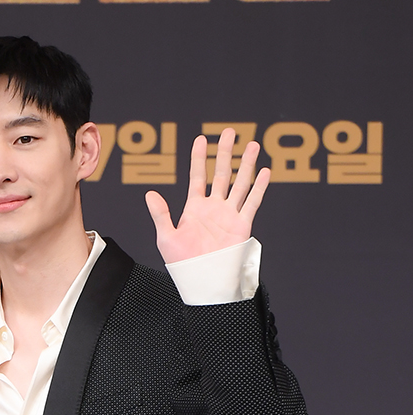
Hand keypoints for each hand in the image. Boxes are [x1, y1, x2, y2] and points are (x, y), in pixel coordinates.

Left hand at [145, 127, 269, 263]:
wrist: (202, 282)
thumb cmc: (182, 264)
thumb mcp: (166, 238)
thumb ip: (160, 214)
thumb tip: (149, 193)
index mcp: (194, 208)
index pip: (198, 177)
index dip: (199, 158)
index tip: (201, 139)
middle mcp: (213, 208)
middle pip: (221, 174)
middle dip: (225, 153)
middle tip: (229, 132)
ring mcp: (229, 215)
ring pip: (240, 184)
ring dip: (246, 164)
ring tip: (252, 144)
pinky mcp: (242, 226)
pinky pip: (252, 203)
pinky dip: (259, 187)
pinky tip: (264, 171)